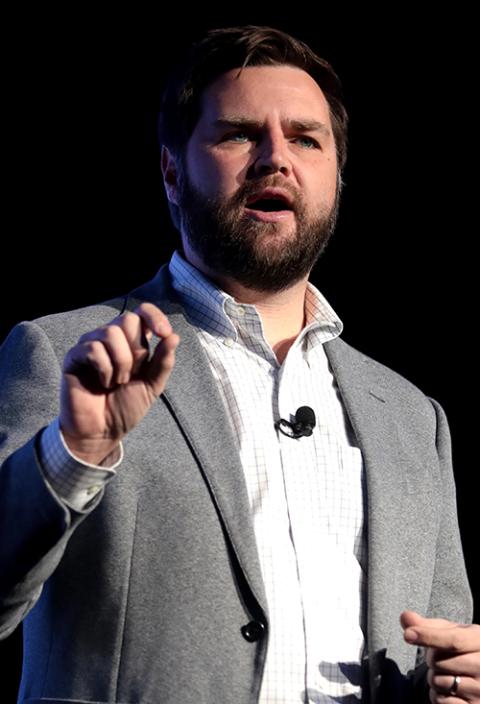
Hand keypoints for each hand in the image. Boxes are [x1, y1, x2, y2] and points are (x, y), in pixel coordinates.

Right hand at [59, 303, 179, 463]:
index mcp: (131, 341)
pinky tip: (103, 383)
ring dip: (121, 363)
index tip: (164, 333)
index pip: (142, 312)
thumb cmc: (126, 407)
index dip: (154, 316)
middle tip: (133, 374)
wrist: (103, 431)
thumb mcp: (152, 385)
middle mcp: (110, 338)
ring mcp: (90, 344)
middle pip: (128, 320)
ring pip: (111, 332)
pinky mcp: (74, 356)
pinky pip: (93, 348)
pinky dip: (105, 369)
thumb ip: (163, 362)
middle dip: (137, 350)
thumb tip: (174, 337)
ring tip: (118, 382)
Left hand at [401, 610, 479, 702]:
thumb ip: (428, 625)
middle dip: (431, 658)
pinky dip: (438, 695)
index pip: (453, 640)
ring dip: (434, 677)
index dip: (428, 636)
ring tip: (447, 673)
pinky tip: (449, 689)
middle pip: (439, 661)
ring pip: (438, 682)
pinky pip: (441, 701)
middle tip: (442, 657)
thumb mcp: (452, 632)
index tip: (408, 634)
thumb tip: (405, 617)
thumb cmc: (465, 648)